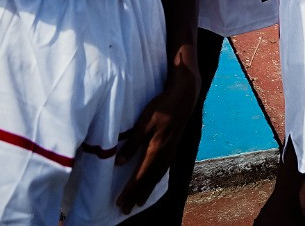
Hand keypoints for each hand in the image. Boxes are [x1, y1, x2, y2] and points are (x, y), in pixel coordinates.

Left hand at [115, 63, 198, 211]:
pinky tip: (155, 179)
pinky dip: (158, 178)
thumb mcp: (144, 121)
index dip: (130, 190)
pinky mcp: (174, 144)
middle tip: (126, 209)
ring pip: (158, 174)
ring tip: (140, 201)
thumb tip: (120, 162)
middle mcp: (165, 152)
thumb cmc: (162, 106)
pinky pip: (165, 167)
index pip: (141, 175)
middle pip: (150, 179)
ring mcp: (171, 149)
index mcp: (156, 148)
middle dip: (137, 195)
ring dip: (148, 189)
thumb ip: (132, 142)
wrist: (185, 94)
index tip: (121, 203)